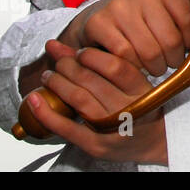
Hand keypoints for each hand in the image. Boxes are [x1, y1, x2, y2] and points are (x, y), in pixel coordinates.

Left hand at [26, 40, 166, 163]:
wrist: (154, 143)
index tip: (80, 53)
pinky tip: (34, 100)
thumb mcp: (132, 83)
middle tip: (59, 64)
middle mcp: (130, 109)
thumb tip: (57, 45)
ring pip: (79, 99)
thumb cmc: (141, 107)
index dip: (92, 56)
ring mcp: (112, 128)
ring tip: (49, 76)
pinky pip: (67, 128)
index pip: (116, 67)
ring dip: (57, 83)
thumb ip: (102, 63)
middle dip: (68, 67)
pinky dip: (46, 113)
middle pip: (92, 81)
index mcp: (143, 90)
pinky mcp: (96, 145)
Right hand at [60, 0, 189, 76]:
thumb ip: (187, 14)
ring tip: (157, 66)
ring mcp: (118, 5)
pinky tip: (137, 65)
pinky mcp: (99, 22)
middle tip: (171, 63)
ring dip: (156, 67)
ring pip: (150, 51)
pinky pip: (126, 55)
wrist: (96, 18)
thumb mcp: (165, 6)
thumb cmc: (139, 15)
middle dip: (174, 59)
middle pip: (170, 39)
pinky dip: (134, 67)